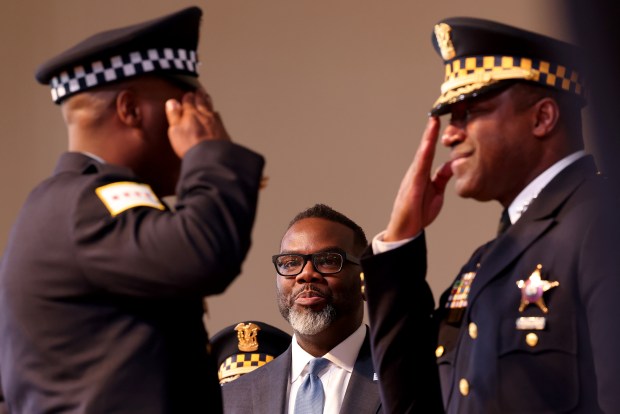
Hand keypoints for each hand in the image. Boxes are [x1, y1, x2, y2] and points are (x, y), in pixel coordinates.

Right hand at [165, 89, 230, 157]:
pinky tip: (217, 116)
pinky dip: (216, 115)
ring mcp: (216, 123)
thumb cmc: (190, 145)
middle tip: (200, 91)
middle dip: (200, 96)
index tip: (188, 93)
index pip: (189, 101)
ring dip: (209, 103)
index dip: (188, 97)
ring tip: (208, 98)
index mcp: (191, 114)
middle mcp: (205, 115)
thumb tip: (172, 102)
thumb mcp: (175, 130)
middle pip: (202, 102)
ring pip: (212, 109)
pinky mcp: (224, 132)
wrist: (211, 157)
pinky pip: (219, 119)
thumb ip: (174, 115)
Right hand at [384, 116, 452, 241]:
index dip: (435, 135)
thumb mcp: (436, 193)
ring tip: (434, 122)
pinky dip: (424, 154)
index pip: (430, 151)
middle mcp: (416, 171)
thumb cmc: (418, 213)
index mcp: (422, 173)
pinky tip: (427, 145)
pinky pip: (419, 167)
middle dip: (431, 130)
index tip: (441, 120)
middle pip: (426, 147)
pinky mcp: (412, 185)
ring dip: (428, 137)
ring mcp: (413, 177)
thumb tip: (451, 165)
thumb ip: (442, 178)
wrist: (406, 230)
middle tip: (438, 112)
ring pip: (422, 153)